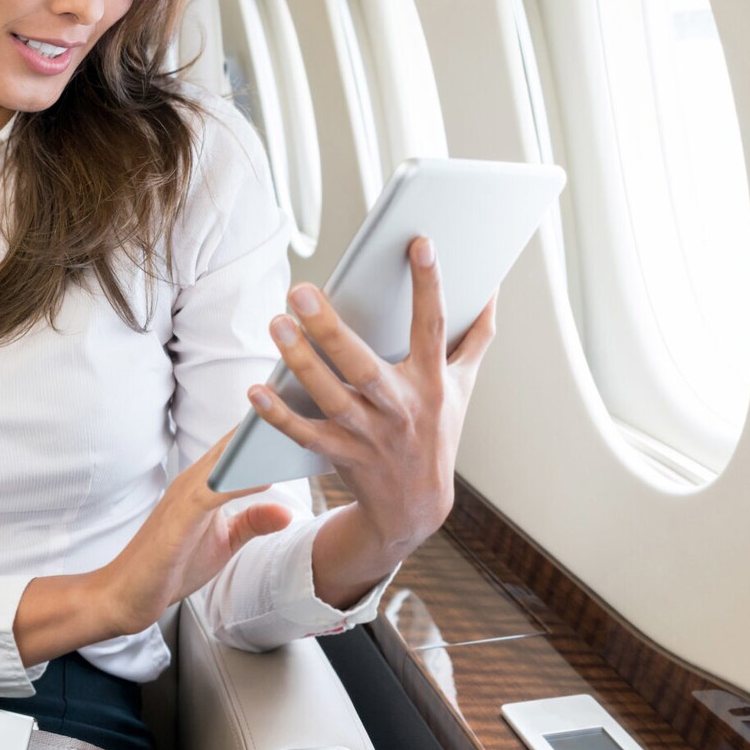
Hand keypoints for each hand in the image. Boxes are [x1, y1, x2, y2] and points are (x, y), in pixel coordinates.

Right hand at [93, 428, 294, 635]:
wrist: (127, 594)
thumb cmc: (172, 565)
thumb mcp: (224, 543)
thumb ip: (252, 522)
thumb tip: (287, 511)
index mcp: (203, 482)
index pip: (238, 448)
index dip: (266, 430)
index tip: (300, 411)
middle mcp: (193, 480)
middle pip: (233, 444)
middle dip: (265, 426)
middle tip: (303, 404)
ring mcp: (183, 497)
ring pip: (224, 462)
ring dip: (256, 448)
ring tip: (290, 431)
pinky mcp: (178, 519)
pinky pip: (212, 493)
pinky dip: (238, 483)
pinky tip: (263, 479)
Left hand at [248, 236, 498, 558]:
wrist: (417, 507)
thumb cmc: (438, 430)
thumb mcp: (463, 385)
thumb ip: (477, 336)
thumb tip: (494, 289)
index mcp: (433, 382)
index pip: (433, 327)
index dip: (430, 286)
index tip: (419, 242)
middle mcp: (401, 408)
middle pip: (364, 366)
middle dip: (332, 329)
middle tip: (301, 290)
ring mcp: (369, 435)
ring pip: (330, 398)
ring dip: (300, 362)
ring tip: (277, 323)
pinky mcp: (341, 457)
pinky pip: (305, 436)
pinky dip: (279, 416)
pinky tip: (255, 391)